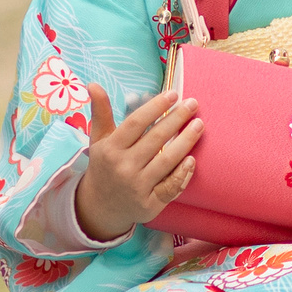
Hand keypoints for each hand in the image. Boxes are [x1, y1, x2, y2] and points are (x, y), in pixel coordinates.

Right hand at [73, 87, 202, 243]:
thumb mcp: (99, 140)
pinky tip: (193, 159)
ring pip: (167, 160)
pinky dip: (183, 174)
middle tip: (193, 104)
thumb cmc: (105, 166)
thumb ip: (101, 112)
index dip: (156, 107)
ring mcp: (137, 186)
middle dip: (177, 119)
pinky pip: (170, 187)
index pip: (136, 123)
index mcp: (110, 149)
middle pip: (156, 139)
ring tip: (199, 124)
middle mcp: (123, 167)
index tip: (173, 94)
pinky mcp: (150, 203)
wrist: (99, 207)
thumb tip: (93, 84)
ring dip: (186, 141)